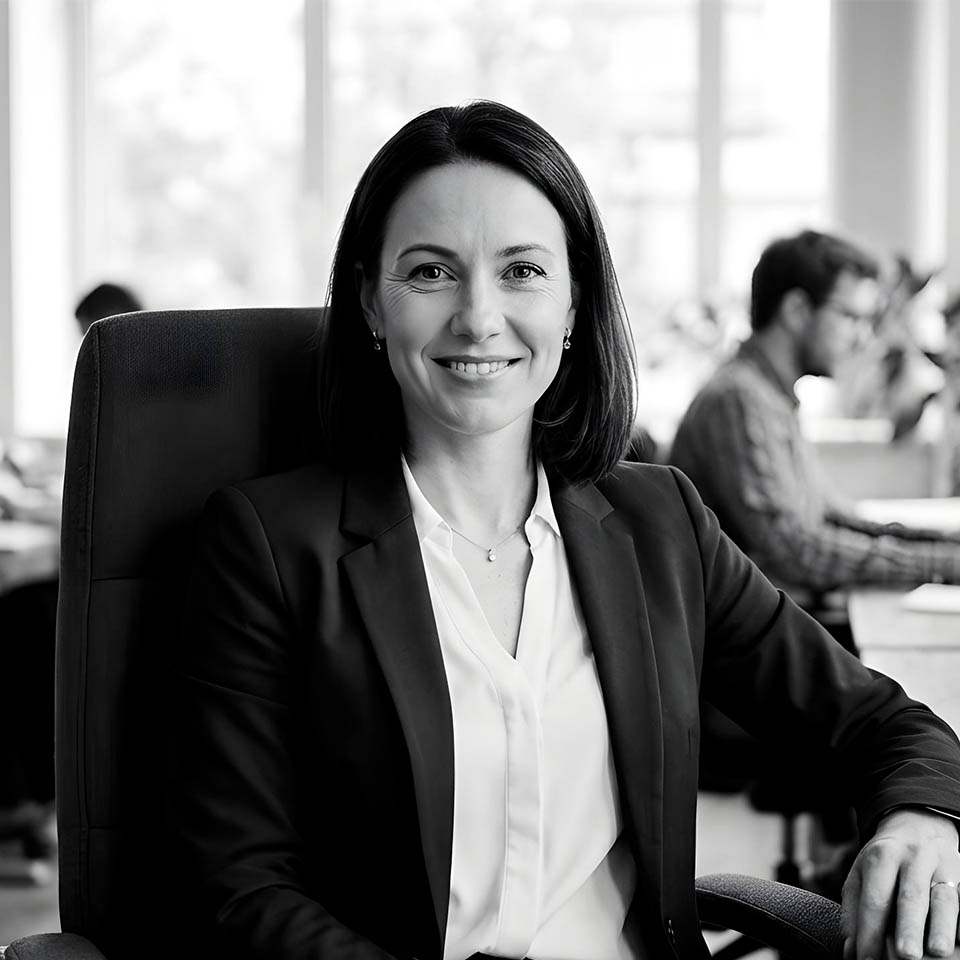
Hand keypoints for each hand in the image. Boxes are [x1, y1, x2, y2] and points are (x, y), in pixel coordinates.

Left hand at [842, 808, 959, 959]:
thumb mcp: (861, 874)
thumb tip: (853, 950)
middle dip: (909, 927)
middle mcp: (913, 859)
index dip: (871, 931)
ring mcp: (942, 866)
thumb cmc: (884, 860)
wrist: (918, 825)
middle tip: (905, 955)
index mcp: (881, 857)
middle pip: (911, 896)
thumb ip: (854, 910)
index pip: (876, 899)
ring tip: (937, 951)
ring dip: (942, 927)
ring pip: (944, 898)